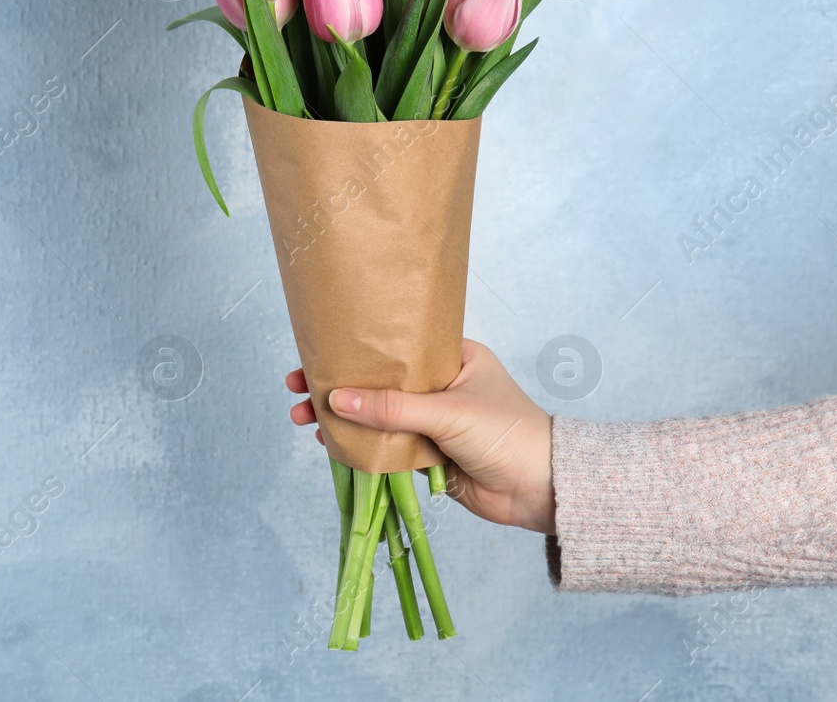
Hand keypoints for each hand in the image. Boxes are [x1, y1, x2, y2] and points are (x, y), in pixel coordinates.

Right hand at [285, 339, 554, 533]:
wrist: (540, 489)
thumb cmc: (506, 433)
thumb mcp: (447, 412)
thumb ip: (392, 407)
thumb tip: (337, 399)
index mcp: (453, 357)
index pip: (395, 346)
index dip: (355, 350)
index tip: (316, 354)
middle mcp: (440, 386)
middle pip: (378, 382)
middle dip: (337, 387)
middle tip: (296, 390)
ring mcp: (432, 422)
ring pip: (378, 417)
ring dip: (342, 418)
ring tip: (302, 421)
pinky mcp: (428, 456)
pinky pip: (386, 448)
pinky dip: (358, 446)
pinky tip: (330, 444)